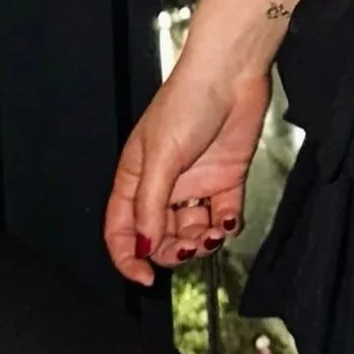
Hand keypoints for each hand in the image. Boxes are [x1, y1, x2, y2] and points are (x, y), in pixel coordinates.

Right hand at [102, 62, 270, 286]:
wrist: (231, 75)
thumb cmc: (187, 102)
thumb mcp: (160, 158)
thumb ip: (149, 205)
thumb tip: (142, 245)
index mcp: (134, 179)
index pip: (122, 230)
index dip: (128, 258)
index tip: (143, 278)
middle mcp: (163, 186)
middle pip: (158, 237)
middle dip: (171, 251)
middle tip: (187, 248)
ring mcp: (195, 185)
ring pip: (191, 232)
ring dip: (200, 241)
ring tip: (210, 233)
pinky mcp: (225, 180)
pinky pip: (223, 216)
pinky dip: (225, 225)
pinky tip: (226, 220)